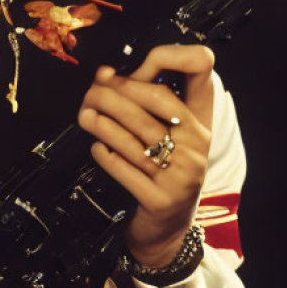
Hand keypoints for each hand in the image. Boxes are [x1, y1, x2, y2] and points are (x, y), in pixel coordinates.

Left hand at [77, 44, 214, 267]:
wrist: (168, 231)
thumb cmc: (163, 172)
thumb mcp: (168, 138)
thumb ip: (144, 106)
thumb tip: (105, 74)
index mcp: (201, 123)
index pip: (201, 73)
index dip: (173, 56)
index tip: (142, 62)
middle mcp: (196, 146)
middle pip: (156, 100)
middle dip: (118, 91)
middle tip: (92, 91)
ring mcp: (181, 175)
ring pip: (136, 136)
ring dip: (104, 122)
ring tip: (85, 114)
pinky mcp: (160, 200)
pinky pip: (126, 169)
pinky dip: (107, 156)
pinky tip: (96, 147)